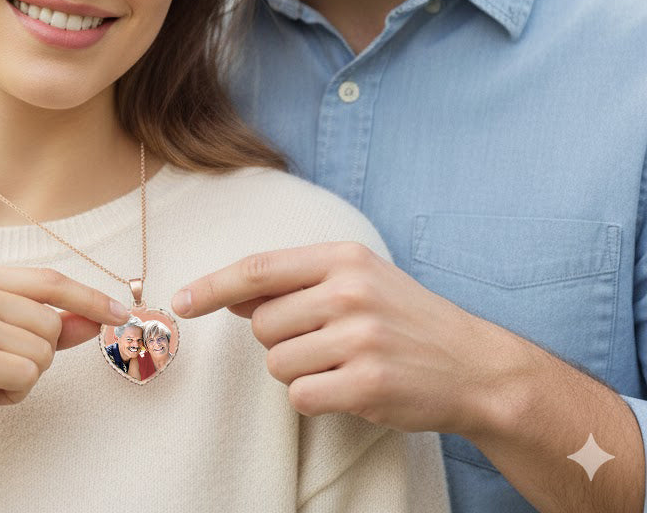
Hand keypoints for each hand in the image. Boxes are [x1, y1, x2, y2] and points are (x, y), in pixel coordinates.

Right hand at [0, 264, 128, 472]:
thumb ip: (37, 322)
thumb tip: (95, 317)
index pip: (50, 280)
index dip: (90, 298)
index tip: (122, 312)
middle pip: (53, 322)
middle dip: (38, 355)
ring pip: (45, 352)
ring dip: (23, 378)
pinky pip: (28, 377)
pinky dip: (11, 396)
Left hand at [172, 241, 511, 437]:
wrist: (475, 365)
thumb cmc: (405, 319)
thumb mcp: (357, 280)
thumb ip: (296, 282)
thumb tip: (232, 295)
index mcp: (342, 257)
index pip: (258, 268)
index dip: (212, 286)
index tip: (181, 301)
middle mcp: (348, 291)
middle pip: (262, 324)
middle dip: (279, 340)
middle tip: (324, 341)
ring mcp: (360, 337)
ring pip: (277, 364)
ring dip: (298, 371)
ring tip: (341, 363)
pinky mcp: (368, 383)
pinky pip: (301, 397)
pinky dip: (316, 398)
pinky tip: (350, 388)